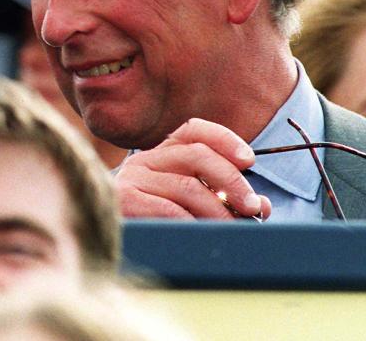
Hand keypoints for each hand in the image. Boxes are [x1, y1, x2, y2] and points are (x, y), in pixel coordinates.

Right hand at [115, 118, 271, 219]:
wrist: (103, 236)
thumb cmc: (153, 224)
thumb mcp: (187, 205)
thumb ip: (222, 199)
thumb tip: (263, 205)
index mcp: (160, 155)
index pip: (193, 130)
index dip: (224, 139)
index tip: (249, 160)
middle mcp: (145, 160)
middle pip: (196, 155)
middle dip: (231, 180)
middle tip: (253, 206)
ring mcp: (133, 179)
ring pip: (187, 186)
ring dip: (218, 209)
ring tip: (233, 228)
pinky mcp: (125, 200)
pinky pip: (169, 209)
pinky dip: (193, 223)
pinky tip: (203, 234)